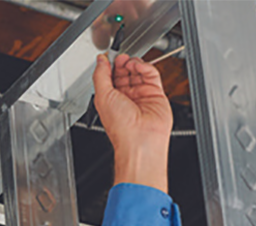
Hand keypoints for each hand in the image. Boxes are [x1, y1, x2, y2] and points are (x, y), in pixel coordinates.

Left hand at [92, 53, 172, 192]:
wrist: (141, 139)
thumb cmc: (121, 126)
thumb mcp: (102, 96)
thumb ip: (100, 75)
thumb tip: (100, 61)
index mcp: (111, 98)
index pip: (110, 76)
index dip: (109, 65)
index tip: (108, 56)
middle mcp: (126, 97)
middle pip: (125, 72)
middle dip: (122, 62)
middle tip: (120, 57)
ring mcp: (141, 94)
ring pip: (138, 71)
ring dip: (133, 63)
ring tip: (129, 62)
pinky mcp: (156, 93)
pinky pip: (151, 74)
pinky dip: (145, 66)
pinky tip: (139, 66)